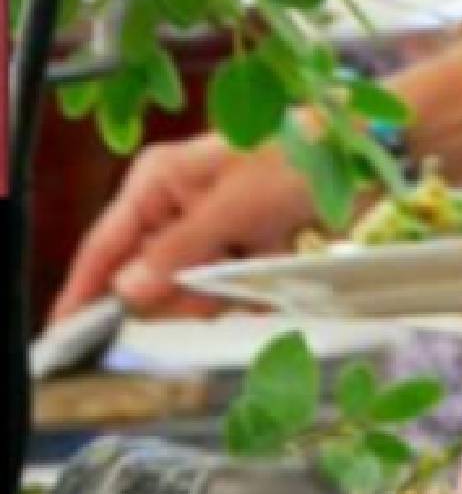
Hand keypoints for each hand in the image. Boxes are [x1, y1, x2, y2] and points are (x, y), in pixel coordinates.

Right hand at [49, 133, 314, 319]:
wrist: (364, 155)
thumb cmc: (294, 161)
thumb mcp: (230, 207)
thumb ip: (176, 253)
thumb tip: (126, 291)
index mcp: (158, 182)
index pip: (104, 247)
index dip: (83, 293)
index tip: (65, 337)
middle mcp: (176, 206)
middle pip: (148, 280)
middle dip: (180, 292)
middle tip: (215, 277)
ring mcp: (211, 229)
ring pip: (191, 291)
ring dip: (222, 290)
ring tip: (256, 258)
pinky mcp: (244, 247)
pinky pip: (229, 290)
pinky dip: (251, 287)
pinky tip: (276, 260)